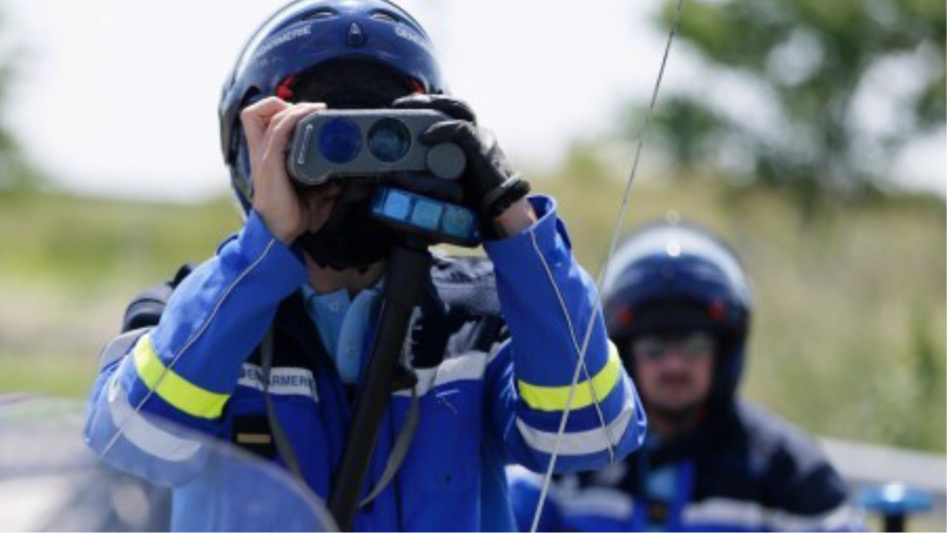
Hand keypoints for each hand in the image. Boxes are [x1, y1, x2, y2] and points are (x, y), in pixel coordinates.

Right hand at [240, 97, 339, 243]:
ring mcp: (263, 156)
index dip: (278, 110)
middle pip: (254, 112)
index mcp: (266, 157)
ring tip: (315, 110)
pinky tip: (310, 115)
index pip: (259, 121)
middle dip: (281, 104)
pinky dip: (294, 117)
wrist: (280, 235)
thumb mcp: (314, 196)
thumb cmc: (293, 216)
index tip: (306, 115)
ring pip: (265, 114)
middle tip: (309, 112)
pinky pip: (279, 130)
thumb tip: (342, 181)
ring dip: (294, 107)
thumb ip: (325, 186)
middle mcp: (260, 152)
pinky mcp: (270, 163)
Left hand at [391, 95, 531, 230]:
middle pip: (452, 104)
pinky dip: (442, 130)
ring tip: (408, 109)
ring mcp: (481, 138)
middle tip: (398, 104)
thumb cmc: (474, 197)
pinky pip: (461, 130)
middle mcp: (477, 132)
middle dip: (425, 100)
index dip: (427, 105)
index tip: (400, 107)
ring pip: (458, 109)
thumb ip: (428, 173)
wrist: (501, 209)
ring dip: (431, 106)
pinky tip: (424, 136)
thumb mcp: (447, 180)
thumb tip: (398, 176)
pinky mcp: (482, 148)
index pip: (449, 112)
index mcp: (469, 138)